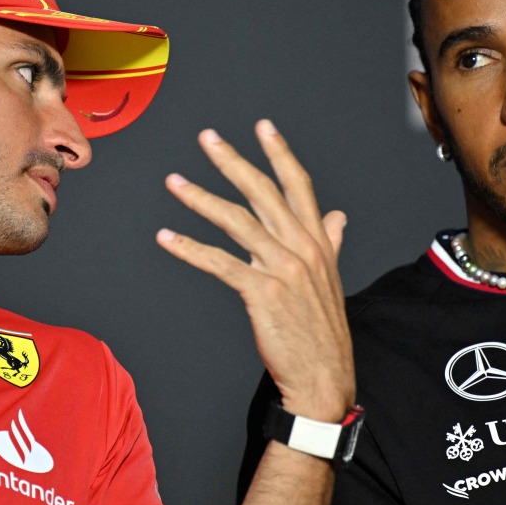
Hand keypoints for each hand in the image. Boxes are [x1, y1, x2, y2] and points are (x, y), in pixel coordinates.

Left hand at [157, 120, 353, 421]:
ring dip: (200, 199)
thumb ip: (332, 243)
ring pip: (236, 221)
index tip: (263, 127)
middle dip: (233, 161)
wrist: (324, 377)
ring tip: (174, 182)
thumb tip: (338, 216)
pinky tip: (167, 238)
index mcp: (318, 241)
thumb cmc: (323, 331)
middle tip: (207, 138)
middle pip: (263, 192)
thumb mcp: (331, 280)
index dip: (280, 153)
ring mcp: (283, 268)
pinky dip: (189, 248)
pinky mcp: (261, 292)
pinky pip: (219, 262)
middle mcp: (302, 248)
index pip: (298, 186)